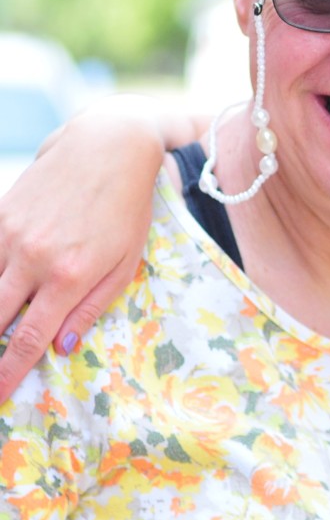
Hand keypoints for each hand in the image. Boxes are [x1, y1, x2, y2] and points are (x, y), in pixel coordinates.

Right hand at [0, 96, 184, 403]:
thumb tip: (62, 346)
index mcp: (69, 275)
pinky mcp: (0, 214)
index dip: (6, 374)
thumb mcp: (126, 260)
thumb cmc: (127, 207)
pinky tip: (1, 288)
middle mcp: (32, 258)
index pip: (27, 339)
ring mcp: (11, 234)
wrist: (107, 145)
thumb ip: (93, 305)